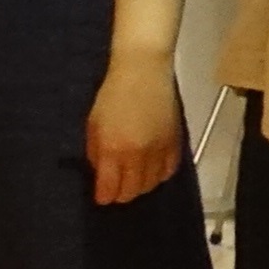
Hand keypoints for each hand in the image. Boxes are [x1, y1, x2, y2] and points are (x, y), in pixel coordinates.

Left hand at [85, 55, 183, 205]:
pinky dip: (160, 175)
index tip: (101, 196)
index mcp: (113, 149)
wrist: (143, 71)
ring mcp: (159, 149)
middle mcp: (138, 155)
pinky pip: (169, 170)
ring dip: (141, 185)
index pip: (110, 189)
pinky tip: (152, 169)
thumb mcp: (94, 124)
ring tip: (134, 178)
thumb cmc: (112, 94)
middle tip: (116, 187)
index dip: (104, 197)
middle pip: (132, 191)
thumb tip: (102, 173)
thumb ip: (96, 152)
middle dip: (121, 194)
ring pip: (152, 184)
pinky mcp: (175, 142)